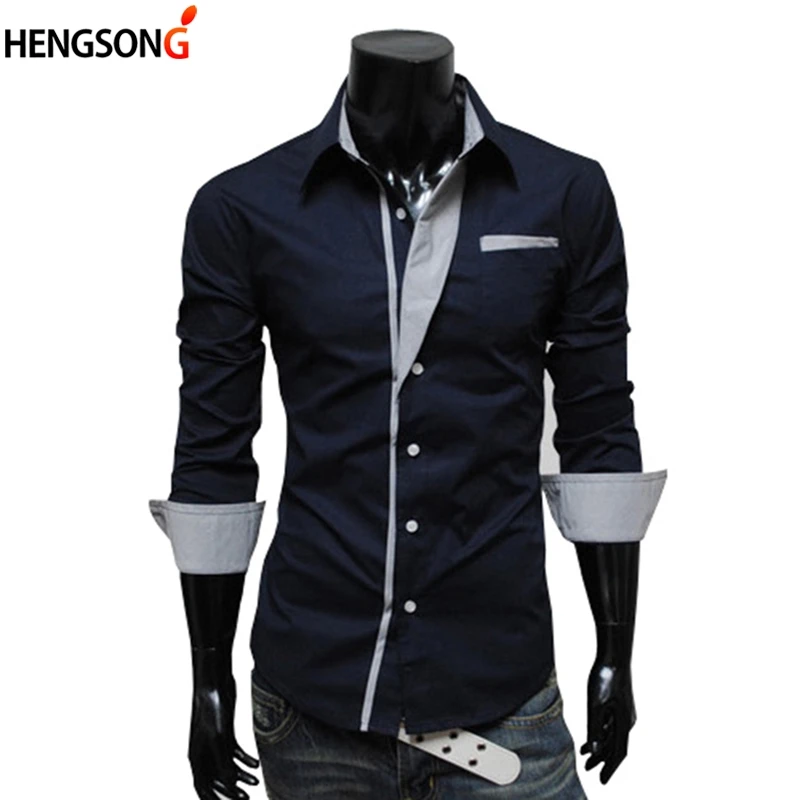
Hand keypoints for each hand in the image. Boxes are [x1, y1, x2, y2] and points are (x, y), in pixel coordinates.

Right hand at [189, 670, 260, 798]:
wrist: (215, 684)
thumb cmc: (212, 710)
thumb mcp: (220, 740)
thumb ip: (224, 764)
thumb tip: (232, 786)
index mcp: (196, 757)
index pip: (202, 787)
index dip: (212, 799)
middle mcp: (204, 752)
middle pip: (216, 780)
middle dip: (231, 792)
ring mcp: (216, 743)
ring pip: (228, 767)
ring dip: (241, 777)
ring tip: (255, 783)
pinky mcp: (226, 733)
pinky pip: (235, 753)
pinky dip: (245, 760)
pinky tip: (256, 764)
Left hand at [579, 661, 635, 783]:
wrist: (614, 655)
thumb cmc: (605, 677)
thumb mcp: (595, 704)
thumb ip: (595, 727)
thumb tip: (594, 750)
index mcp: (624, 722)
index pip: (618, 752)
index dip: (610, 768)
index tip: (602, 782)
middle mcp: (627, 720)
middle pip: (615, 746)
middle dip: (602, 760)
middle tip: (589, 771)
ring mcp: (624, 711)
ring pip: (611, 735)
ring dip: (599, 747)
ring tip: (585, 757)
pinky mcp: (618, 703)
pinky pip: (610, 724)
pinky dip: (600, 733)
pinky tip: (590, 735)